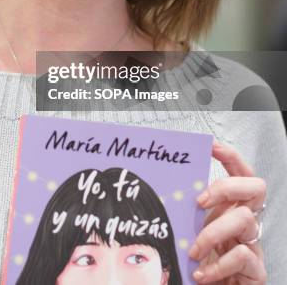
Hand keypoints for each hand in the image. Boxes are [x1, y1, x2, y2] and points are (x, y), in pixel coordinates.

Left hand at [189, 141, 266, 283]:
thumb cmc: (199, 264)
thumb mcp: (191, 232)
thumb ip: (186, 214)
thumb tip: (161, 190)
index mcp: (229, 209)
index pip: (240, 174)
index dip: (230, 156)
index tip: (211, 145)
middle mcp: (244, 223)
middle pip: (255, 187)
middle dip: (227, 187)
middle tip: (200, 201)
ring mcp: (252, 245)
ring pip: (244, 219)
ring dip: (213, 232)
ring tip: (193, 251)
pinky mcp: (255, 271)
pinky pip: (242, 255)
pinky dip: (218, 265)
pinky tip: (201, 274)